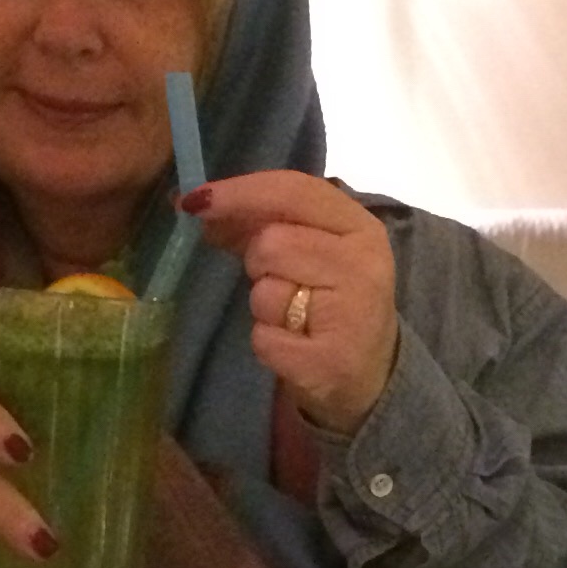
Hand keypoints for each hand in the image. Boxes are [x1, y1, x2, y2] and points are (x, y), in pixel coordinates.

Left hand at [181, 170, 399, 434]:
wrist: (371, 376)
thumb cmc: (330, 305)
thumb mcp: (312, 251)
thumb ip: (265, 222)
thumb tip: (199, 203)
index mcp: (359, 228)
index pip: (294, 191)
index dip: (240, 191)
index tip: (195, 200)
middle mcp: (363, 264)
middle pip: (272, 243)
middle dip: (258, 264)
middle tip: (281, 283)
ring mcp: (351, 314)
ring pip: (266, 293)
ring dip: (265, 308)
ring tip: (295, 319)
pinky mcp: (330, 362)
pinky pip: (264, 339)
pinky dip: (267, 344)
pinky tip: (294, 347)